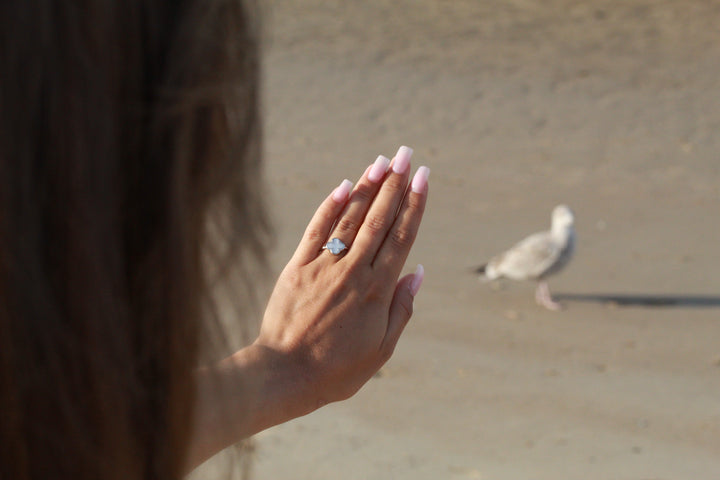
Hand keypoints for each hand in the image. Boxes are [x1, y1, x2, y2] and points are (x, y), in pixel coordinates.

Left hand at [188, 147, 428, 468]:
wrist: (284, 375)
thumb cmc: (336, 370)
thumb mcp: (381, 349)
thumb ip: (401, 309)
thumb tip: (418, 272)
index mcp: (377, 291)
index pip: (401, 237)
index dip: (414, 204)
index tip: (424, 178)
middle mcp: (354, 271)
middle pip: (379, 219)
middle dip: (396, 184)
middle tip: (408, 154)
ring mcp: (324, 266)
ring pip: (351, 218)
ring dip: (368, 187)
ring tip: (383, 161)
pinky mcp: (297, 267)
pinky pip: (317, 230)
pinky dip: (331, 206)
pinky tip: (343, 185)